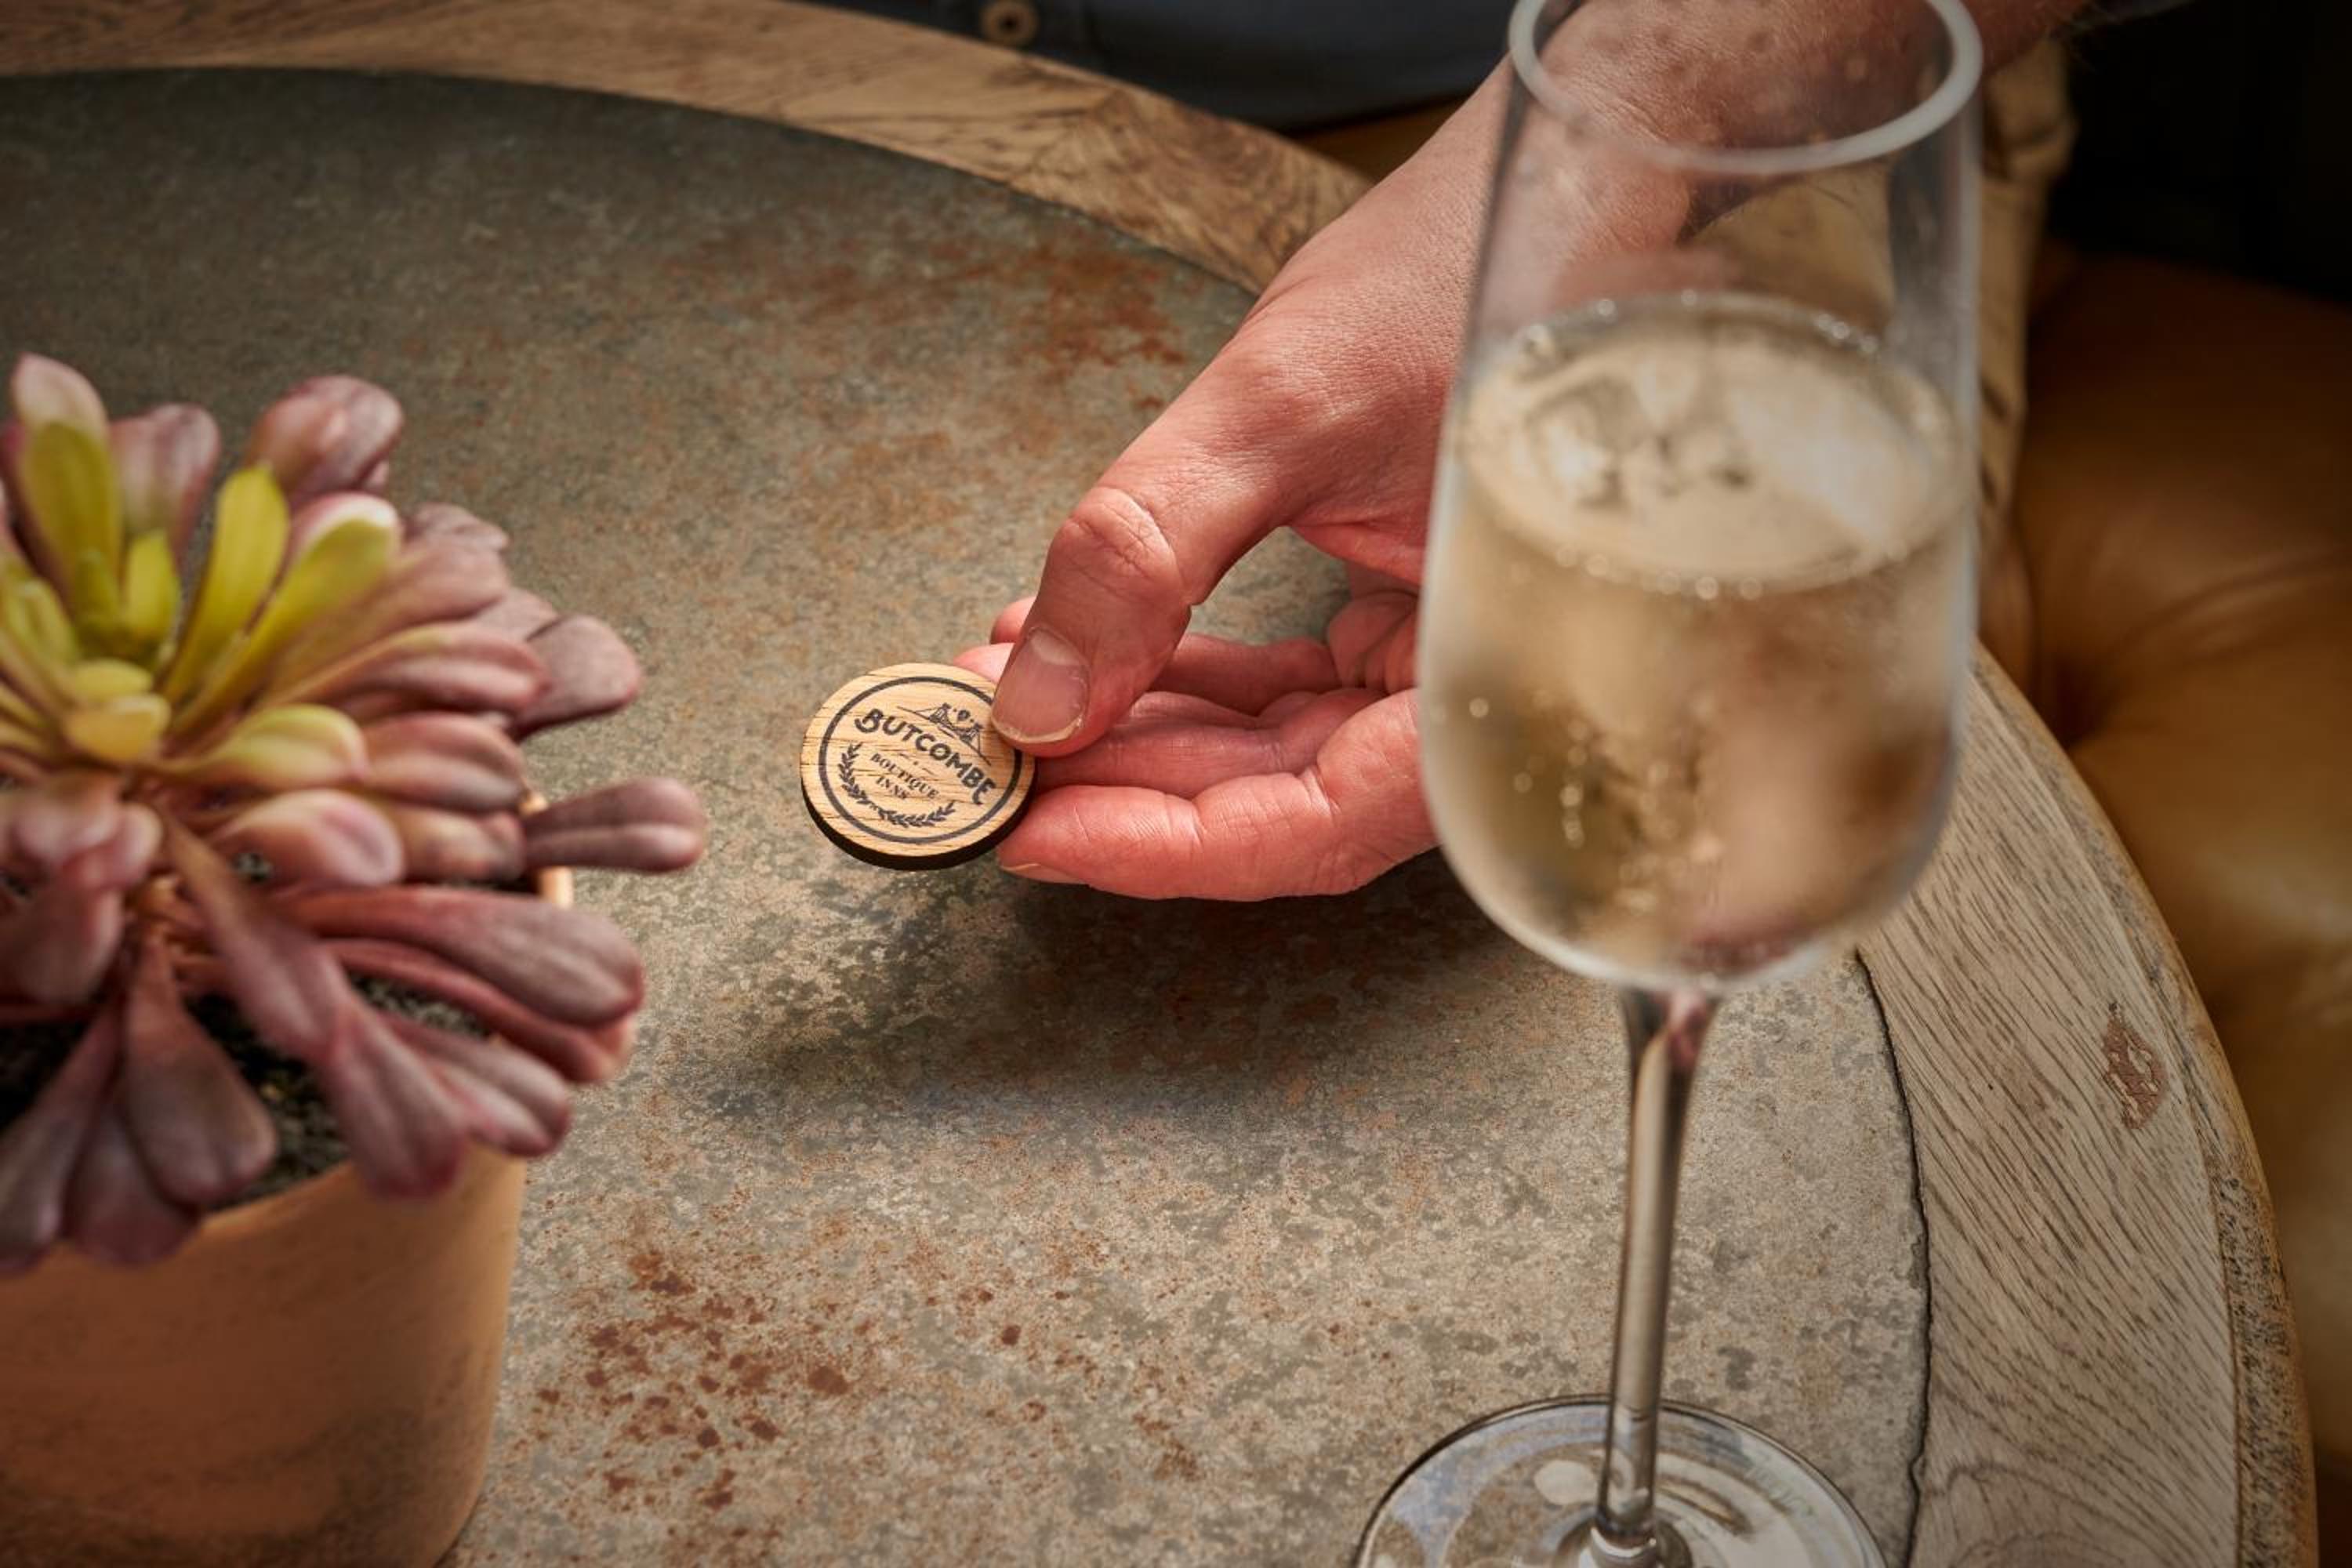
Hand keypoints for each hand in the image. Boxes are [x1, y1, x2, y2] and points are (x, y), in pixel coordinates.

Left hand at [954, 81, 1509, 897]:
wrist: (1549, 193)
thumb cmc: (1469, 278)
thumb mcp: (1283, 407)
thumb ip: (1150, 550)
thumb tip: (1033, 700)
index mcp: (1497, 675)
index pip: (1316, 825)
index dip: (1165, 849)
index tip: (1033, 836)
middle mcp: (1478, 695)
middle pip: (1279, 801)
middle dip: (1121, 782)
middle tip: (986, 762)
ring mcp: (1437, 664)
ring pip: (1267, 751)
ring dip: (1131, 729)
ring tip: (1008, 693)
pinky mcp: (1399, 622)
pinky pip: (1278, 687)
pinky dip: (1173, 672)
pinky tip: (1075, 646)